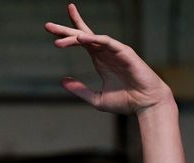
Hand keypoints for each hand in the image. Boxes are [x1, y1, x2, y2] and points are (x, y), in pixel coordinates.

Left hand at [44, 3, 172, 115]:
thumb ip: (80, 90)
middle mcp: (106, 52)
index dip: (68, 34)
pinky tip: (81, 39)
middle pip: (83, 35)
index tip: (50, 29)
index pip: (82, 41)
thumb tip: (62, 81)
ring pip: (92, 37)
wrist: (146, 105)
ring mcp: (115, 50)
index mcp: (100, 59)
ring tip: (58, 40)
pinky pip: (107, 42)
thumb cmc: (126, 101)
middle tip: (47, 26)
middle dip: (65, 29)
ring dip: (74, 37)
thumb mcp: (96, 98)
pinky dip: (95, 39)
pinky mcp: (124, 52)